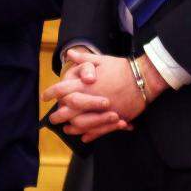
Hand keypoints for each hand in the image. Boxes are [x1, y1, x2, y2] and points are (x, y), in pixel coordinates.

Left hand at [44, 51, 168, 141]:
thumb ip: (84, 59)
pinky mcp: (113, 119)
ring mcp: (102, 111)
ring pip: (81, 123)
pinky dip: (89, 134)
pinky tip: (85, 136)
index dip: (52, 92)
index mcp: (87, 84)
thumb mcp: (102, 60)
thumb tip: (69, 54)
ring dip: (72, 127)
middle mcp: (92, 99)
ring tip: (67, 129)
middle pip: (68, 110)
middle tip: (53, 118)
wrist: (144, 79)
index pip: (63, 90)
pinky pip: (98, 131)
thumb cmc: (122, 68)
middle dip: (58, 115)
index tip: (46, 96)